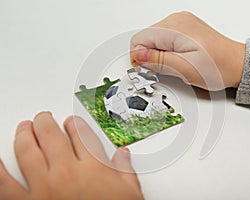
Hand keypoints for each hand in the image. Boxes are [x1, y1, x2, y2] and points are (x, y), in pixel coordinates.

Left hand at [0, 112, 142, 199]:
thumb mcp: (130, 194)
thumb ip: (125, 171)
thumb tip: (123, 154)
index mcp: (93, 168)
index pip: (81, 135)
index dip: (75, 124)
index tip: (72, 122)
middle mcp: (67, 173)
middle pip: (52, 135)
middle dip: (46, 122)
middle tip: (43, 118)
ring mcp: (45, 187)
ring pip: (28, 150)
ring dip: (24, 134)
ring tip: (24, 127)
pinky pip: (6, 184)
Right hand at [130, 11, 245, 90]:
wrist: (237, 64)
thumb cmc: (218, 67)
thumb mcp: (184, 68)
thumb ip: (158, 60)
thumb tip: (138, 54)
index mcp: (174, 28)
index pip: (139, 40)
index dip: (139, 58)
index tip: (150, 70)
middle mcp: (176, 20)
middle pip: (146, 38)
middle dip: (150, 56)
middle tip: (167, 69)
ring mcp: (181, 22)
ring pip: (154, 39)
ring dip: (159, 54)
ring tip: (177, 63)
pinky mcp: (185, 28)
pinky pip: (165, 38)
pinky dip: (167, 50)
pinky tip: (180, 58)